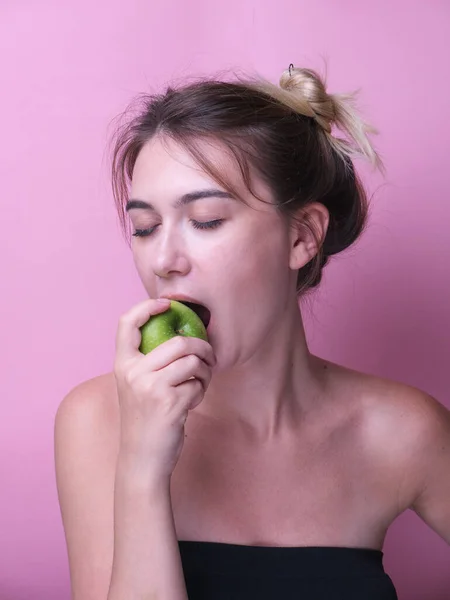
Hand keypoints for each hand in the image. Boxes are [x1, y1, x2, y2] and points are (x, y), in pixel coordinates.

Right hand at [113, 298, 215, 481]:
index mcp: (122, 365)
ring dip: (205, 371)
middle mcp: (133, 373)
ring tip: (200, 382)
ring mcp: (151, 388)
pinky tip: (193, 400)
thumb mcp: (135, 386)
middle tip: (209, 357)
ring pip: (192, 361)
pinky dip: (201, 390)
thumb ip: (148, 362)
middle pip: (178, 342)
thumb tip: (180, 334)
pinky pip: (198, 384)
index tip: (167, 305)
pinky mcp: (171, 403)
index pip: (126, 323)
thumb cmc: (144, 418)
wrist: (142, 458)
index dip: (147, 307)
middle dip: (202, 347)